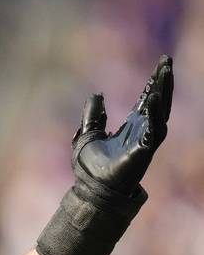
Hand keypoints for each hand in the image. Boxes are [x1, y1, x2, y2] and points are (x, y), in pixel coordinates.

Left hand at [36, 55, 173, 254]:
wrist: (91, 192)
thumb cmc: (89, 169)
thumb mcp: (87, 135)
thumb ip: (93, 116)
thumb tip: (98, 95)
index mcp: (131, 128)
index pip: (147, 100)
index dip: (154, 83)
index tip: (161, 64)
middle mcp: (142, 132)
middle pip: (158, 102)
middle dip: (163, 82)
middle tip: (167, 62)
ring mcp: (145, 141)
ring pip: (161, 112)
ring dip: (163, 93)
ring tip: (164, 73)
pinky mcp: (143, 151)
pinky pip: (153, 130)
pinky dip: (153, 114)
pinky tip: (153, 98)